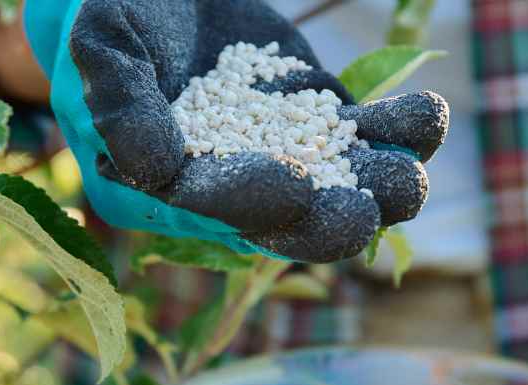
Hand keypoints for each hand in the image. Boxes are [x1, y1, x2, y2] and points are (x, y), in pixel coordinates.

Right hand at [25, 0, 448, 262]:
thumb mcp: (101, 48)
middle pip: (292, 221)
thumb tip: (154, 167)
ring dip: (381, 186)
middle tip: (365, 211)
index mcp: (172, 187)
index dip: (255, 202)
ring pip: (343, 185)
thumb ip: (122, 105)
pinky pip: (366, 135)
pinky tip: (426, 116)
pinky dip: (399, 131)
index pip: (217, 207)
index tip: (295, 190)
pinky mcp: (321, 119)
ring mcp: (286, 152)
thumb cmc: (109, 18)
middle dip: (331, 222)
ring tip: (413, 174)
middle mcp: (235, 185)